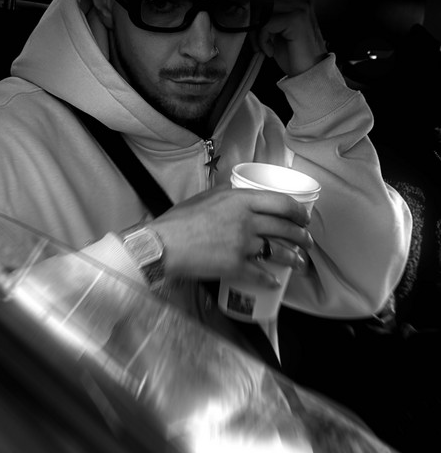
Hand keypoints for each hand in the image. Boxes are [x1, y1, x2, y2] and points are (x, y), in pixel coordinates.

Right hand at [148, 184, 312, 287]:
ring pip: (277, 251)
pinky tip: (275, 282)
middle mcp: (246, 220)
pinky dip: (270, 279)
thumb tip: (238, 190)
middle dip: (301, 236)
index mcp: (240, 200)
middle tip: (307, 241)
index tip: (303, 217)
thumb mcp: (205, 196)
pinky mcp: (235, 265)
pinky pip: (259, 273)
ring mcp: (242, 244)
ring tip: (299, 261)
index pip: (280, 202)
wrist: (164, 243)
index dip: (297, 211)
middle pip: (284, 228)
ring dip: (293, 258)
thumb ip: (226, 193)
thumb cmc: (180, 220)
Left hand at [256, 0, 326, 76]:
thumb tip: (240, 1)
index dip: (250, 9)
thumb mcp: (274, 27)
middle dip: (251, 21)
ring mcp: (300, 5)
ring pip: (261, 10)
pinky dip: (262, 40)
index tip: (249, 29)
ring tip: (263, 46)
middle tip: (255, 42)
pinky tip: (271, 51)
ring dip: (256, 32)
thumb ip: (263, 12)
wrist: (309, 73)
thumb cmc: (291, 52)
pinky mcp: (296, 18)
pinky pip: (265, 23)